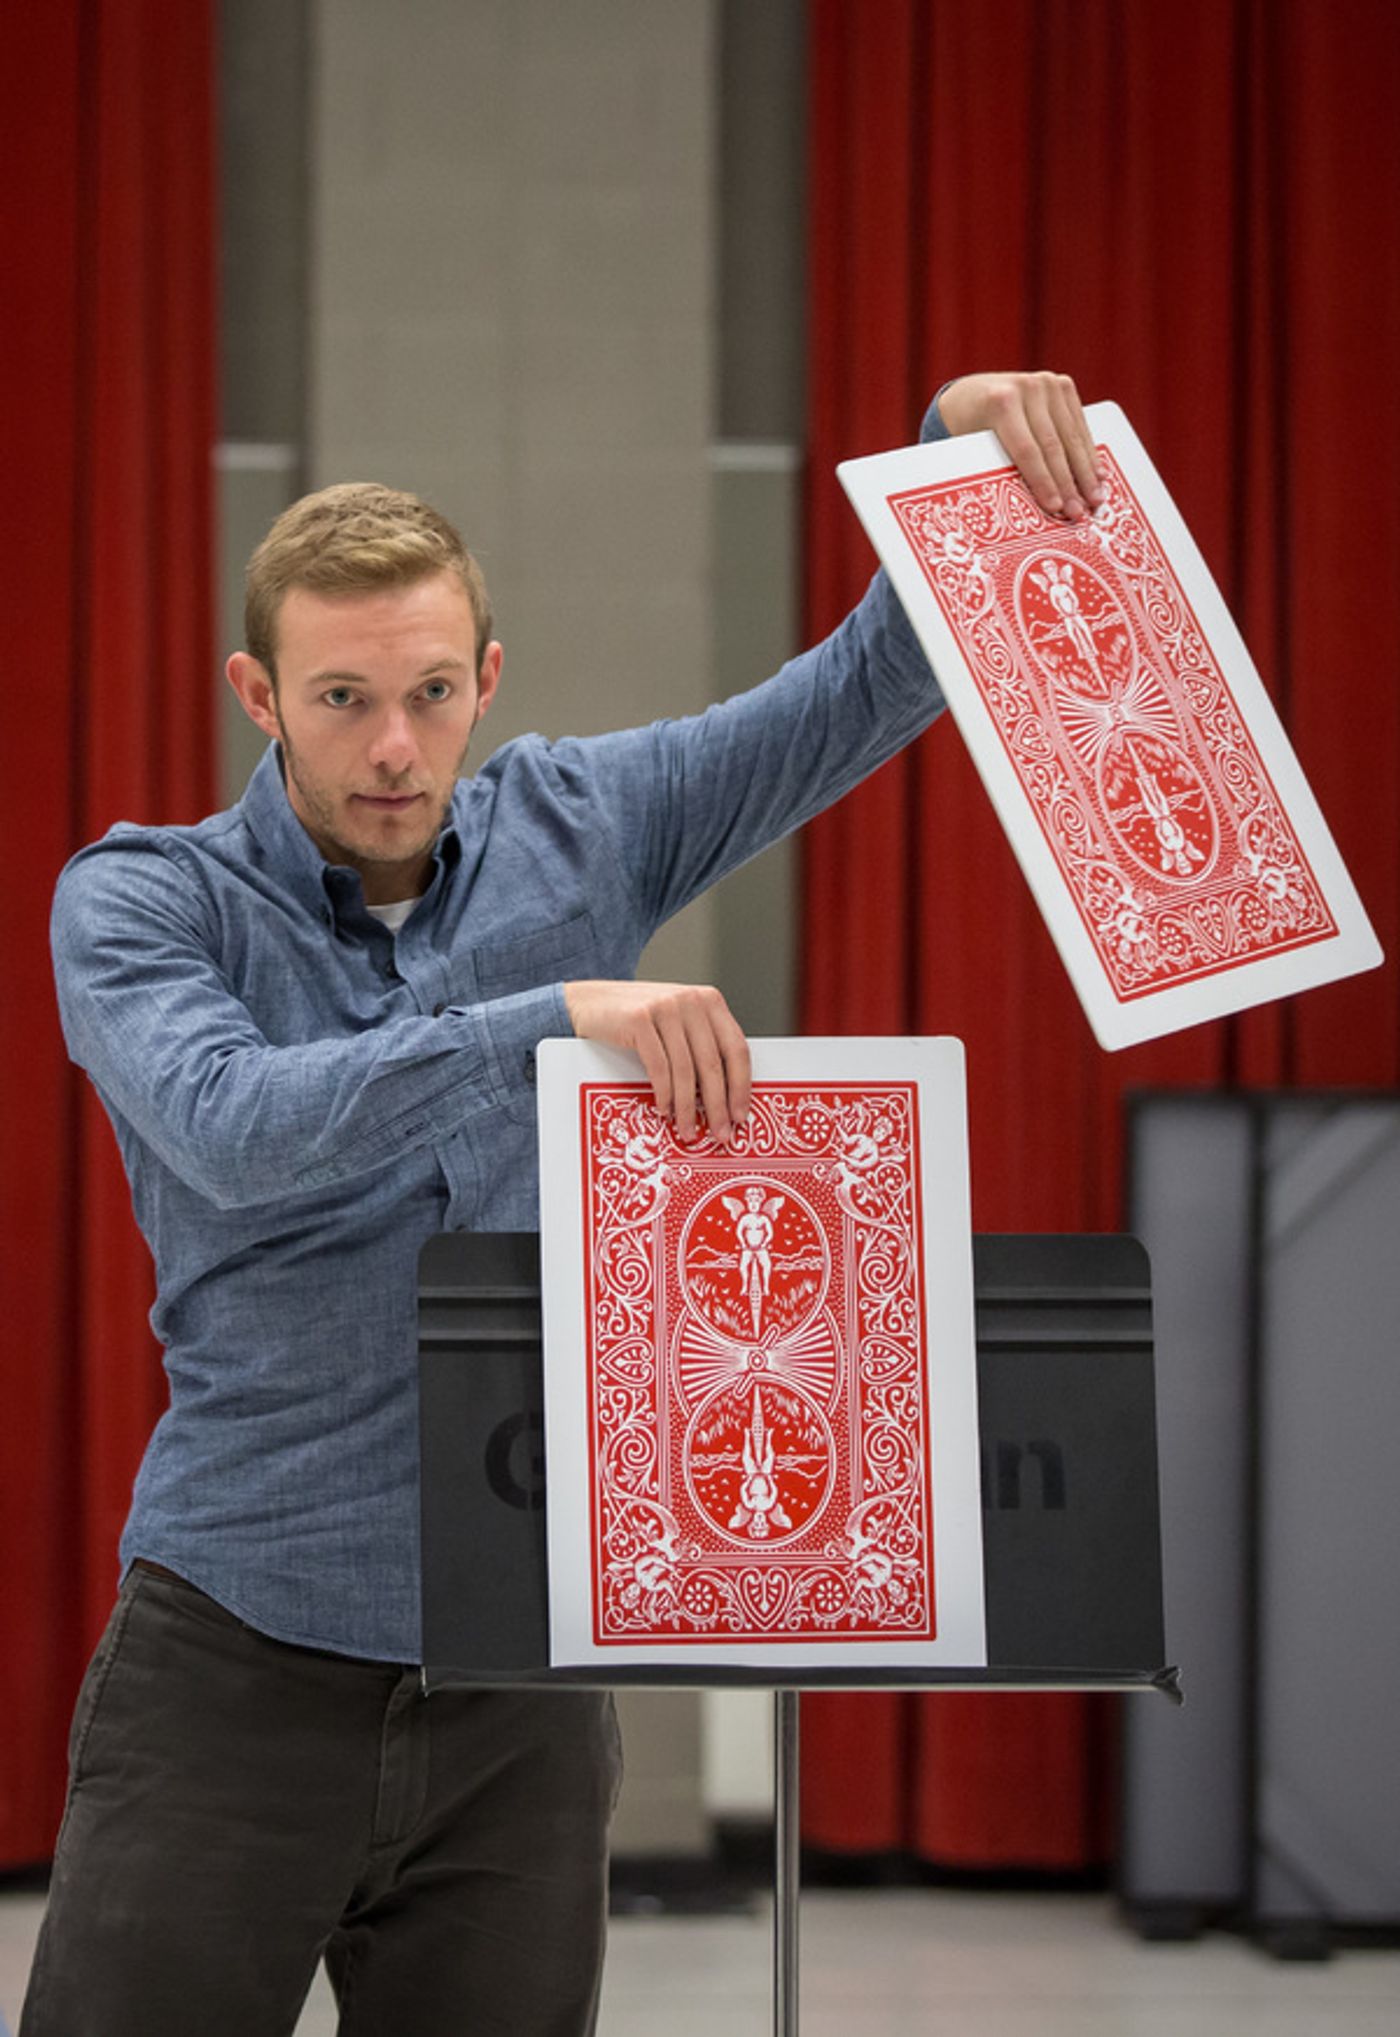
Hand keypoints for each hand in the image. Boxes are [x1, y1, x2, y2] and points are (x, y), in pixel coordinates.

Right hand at [564, 980, 750, 1144]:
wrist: (592, 1001)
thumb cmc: (640, 1019)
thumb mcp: (679, 1023)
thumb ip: (702, 1045)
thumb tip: (724, 1097)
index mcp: (709, 1001)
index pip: (737, 1048)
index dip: (742, 1086)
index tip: (741, 1114)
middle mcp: (691, 1001)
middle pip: (713, 1063)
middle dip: (718, 1105)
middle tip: (720, 1132)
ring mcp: (665, 1007)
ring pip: (685, 1069)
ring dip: (688, 1107)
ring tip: (688, 1130)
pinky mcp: (639, 1019)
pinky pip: (659, 1067)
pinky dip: (664, 1094)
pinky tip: (665, 1110)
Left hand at [937, 370, 1103, 521]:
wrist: (975, 393)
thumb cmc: (971, 428)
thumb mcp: (972, 446)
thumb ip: (994, 466)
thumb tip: (1024, 509)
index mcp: (1001, 402)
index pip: (1027, 450)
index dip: (1043, 481)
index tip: (1055, 507)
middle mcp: (1027, 388)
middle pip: (1053, 445)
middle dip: (1068, 483)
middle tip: (1078, 512)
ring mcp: (1048, 384)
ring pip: (1071, 436)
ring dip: (1085, 471)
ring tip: (1094, 499)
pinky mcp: (1063, 385)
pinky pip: (1080, 425)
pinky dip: (1089, 452)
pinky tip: (1097, 475)